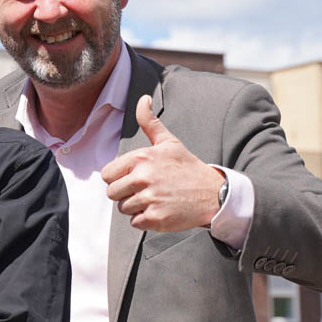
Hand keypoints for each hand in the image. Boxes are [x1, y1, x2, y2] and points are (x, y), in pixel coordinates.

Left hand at [101, 97, 223, 231]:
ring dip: (137, 207)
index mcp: (142, 158)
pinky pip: (135, 222)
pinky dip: (146, 219)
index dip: (119, 178)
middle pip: (112, 193)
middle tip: (148, 190)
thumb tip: (143, 99)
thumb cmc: (187, 167)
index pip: (107, 175)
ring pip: (123, 209)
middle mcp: (144, 178)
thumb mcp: (169, 142)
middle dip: (126, 194)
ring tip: (157, 198)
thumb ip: (150, 122)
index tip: (136, 177)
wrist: (214, 193)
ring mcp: (150, 199)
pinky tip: (162, 209)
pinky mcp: (155, 218)